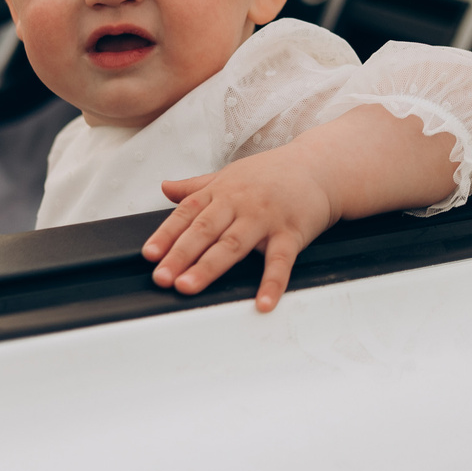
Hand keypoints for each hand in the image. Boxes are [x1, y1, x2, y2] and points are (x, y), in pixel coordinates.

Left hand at [143, 105, 462, 311]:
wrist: (321, 167)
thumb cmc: (274, 173)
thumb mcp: (231, 174)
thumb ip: (196, 185)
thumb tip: (165, 188)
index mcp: (223, 190)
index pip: (188, 213)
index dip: (166, 234)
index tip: (150, 255)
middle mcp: (241, 203)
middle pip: (205, 230)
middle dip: (180, 254)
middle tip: (162, 277)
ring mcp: (266, 218)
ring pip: (233, 245)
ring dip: (209, 267)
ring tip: (189, 286)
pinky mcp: (292, 232)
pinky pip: (280, 261)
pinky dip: (272, 283)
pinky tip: (262, 303)